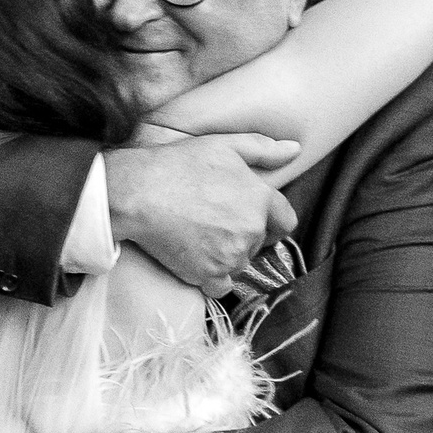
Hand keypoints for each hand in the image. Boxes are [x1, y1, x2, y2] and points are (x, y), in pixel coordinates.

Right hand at [104, 135, 299, 295]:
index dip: (271, 222)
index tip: (254, 221)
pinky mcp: (207, 274)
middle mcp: (251, 230)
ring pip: (239, 265)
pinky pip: (221, 287)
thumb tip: (294, 150)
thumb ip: (262, 148)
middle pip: (258, 244)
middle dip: (242, 236)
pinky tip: (196, 263)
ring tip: (200, 240)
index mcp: (260, 199)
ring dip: (226, 258)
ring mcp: (230, 256)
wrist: (138, 195)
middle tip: (213, 224)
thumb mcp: (223, 146)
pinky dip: (211, 279)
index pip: (285, 221)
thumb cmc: (177, 166)